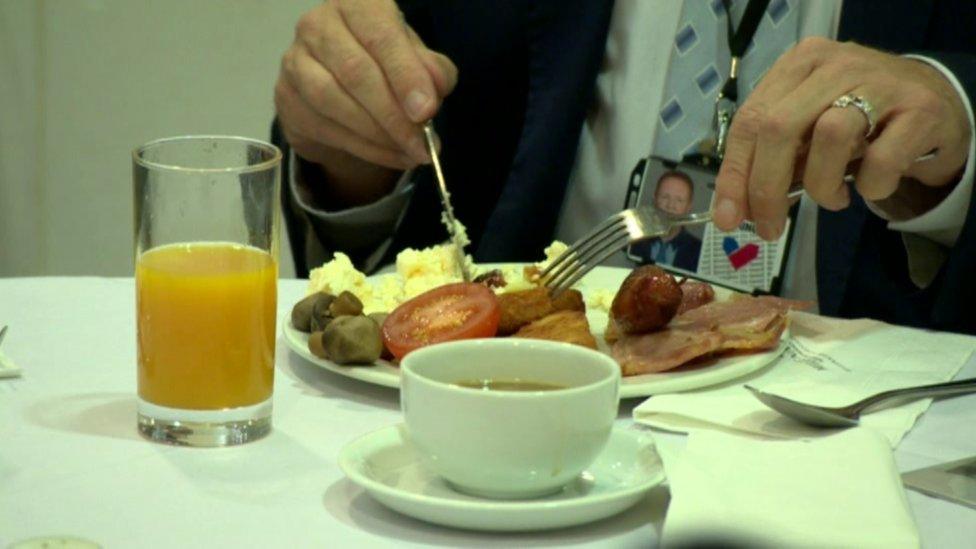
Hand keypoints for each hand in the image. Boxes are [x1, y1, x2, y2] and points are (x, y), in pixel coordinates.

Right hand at [274, 0, 457, 171]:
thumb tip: (433, 90)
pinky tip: (390, 155)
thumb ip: (431, 70)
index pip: (380, 35)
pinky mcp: (286, 98)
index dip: (405, 74)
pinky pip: (324, 128)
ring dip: (377, 135)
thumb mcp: (417, 60)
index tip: (426, 111)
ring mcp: (295, 61)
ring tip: (410, 152)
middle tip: (422, 144)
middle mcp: (317, 25)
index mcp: (356, 4)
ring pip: (332, 101)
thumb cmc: (386, 64)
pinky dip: (363, 148)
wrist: (344, 88)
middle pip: (355, 71)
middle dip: (393, 114)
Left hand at [713, 37, 970, 239]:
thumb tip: (733, 210)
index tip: (727, 217)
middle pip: (779, 128)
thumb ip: (772, 159)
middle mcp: (836, 65)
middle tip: (768, 227)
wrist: (936, 108)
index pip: (750, 120)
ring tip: (831, 197)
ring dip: (821, 184)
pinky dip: (869, 185)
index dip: (735, 173)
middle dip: (766, 188)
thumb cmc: (859, 122)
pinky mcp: (920, 110)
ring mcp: (881, 82)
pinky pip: (882, 159)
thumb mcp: (809, 130)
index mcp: (799, 64)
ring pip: (829, 137)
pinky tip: (870, 186)